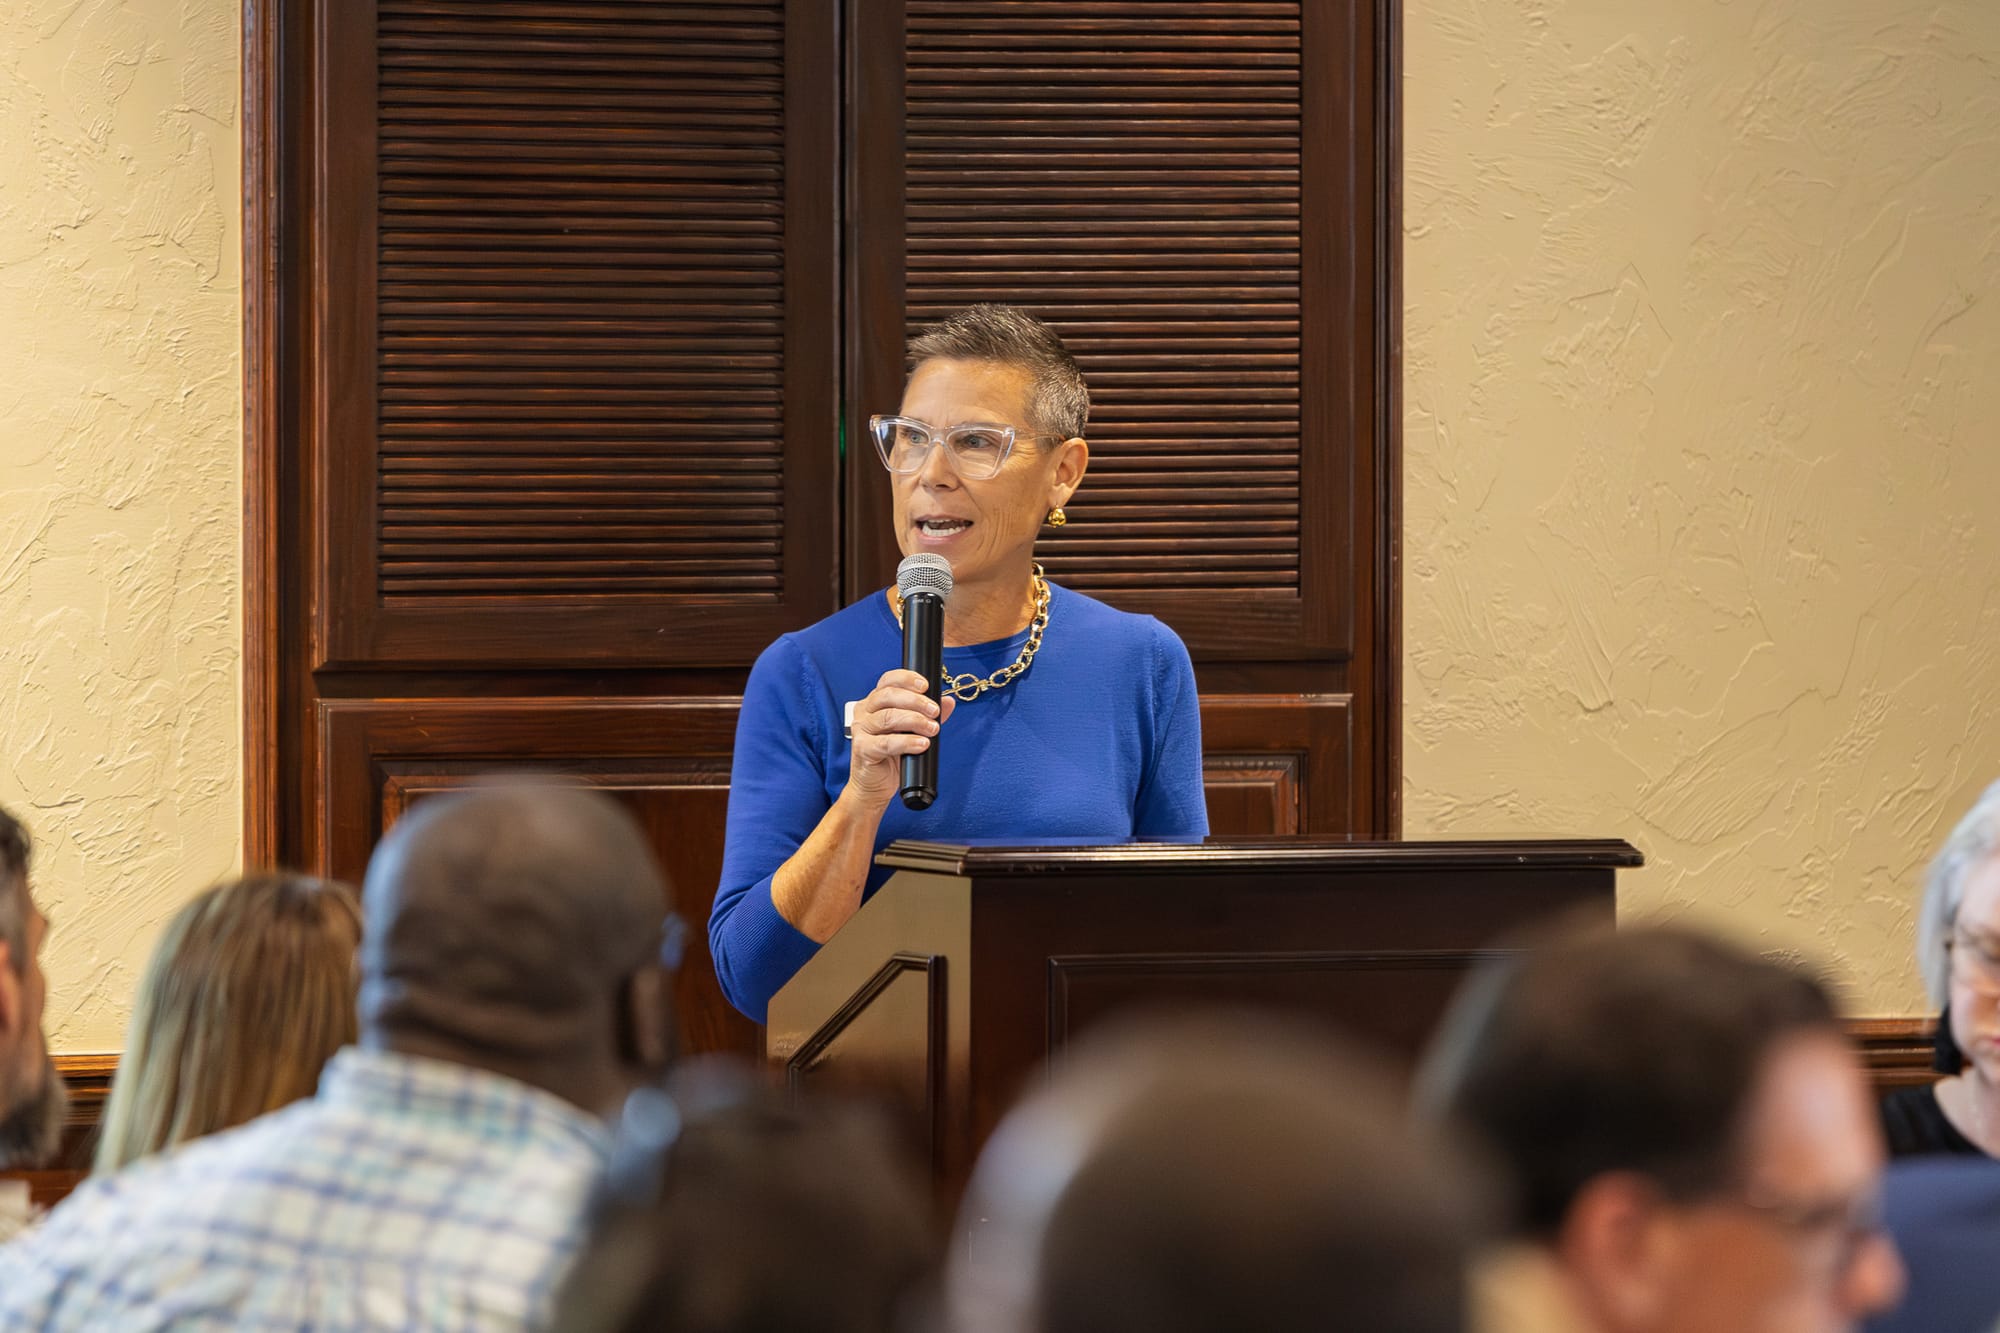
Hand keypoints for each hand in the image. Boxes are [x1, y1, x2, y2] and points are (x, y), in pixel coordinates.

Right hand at [845, 669, 955, 808]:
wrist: (874, 785)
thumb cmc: (891, 756)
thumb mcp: (912, 731)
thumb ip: (928, 715)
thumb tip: (948, 702)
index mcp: (875, 702)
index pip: (888, 681)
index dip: (906, 679)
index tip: (926, 685)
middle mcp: (865, 712)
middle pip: (888, 696)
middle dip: (915, 701)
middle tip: (934, 711)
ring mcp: (861, 730)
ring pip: (888, 717)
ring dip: (915, 721)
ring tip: (932, 729)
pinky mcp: (862, 749)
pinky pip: (885, 742)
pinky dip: (907, 742)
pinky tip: (921, 744)